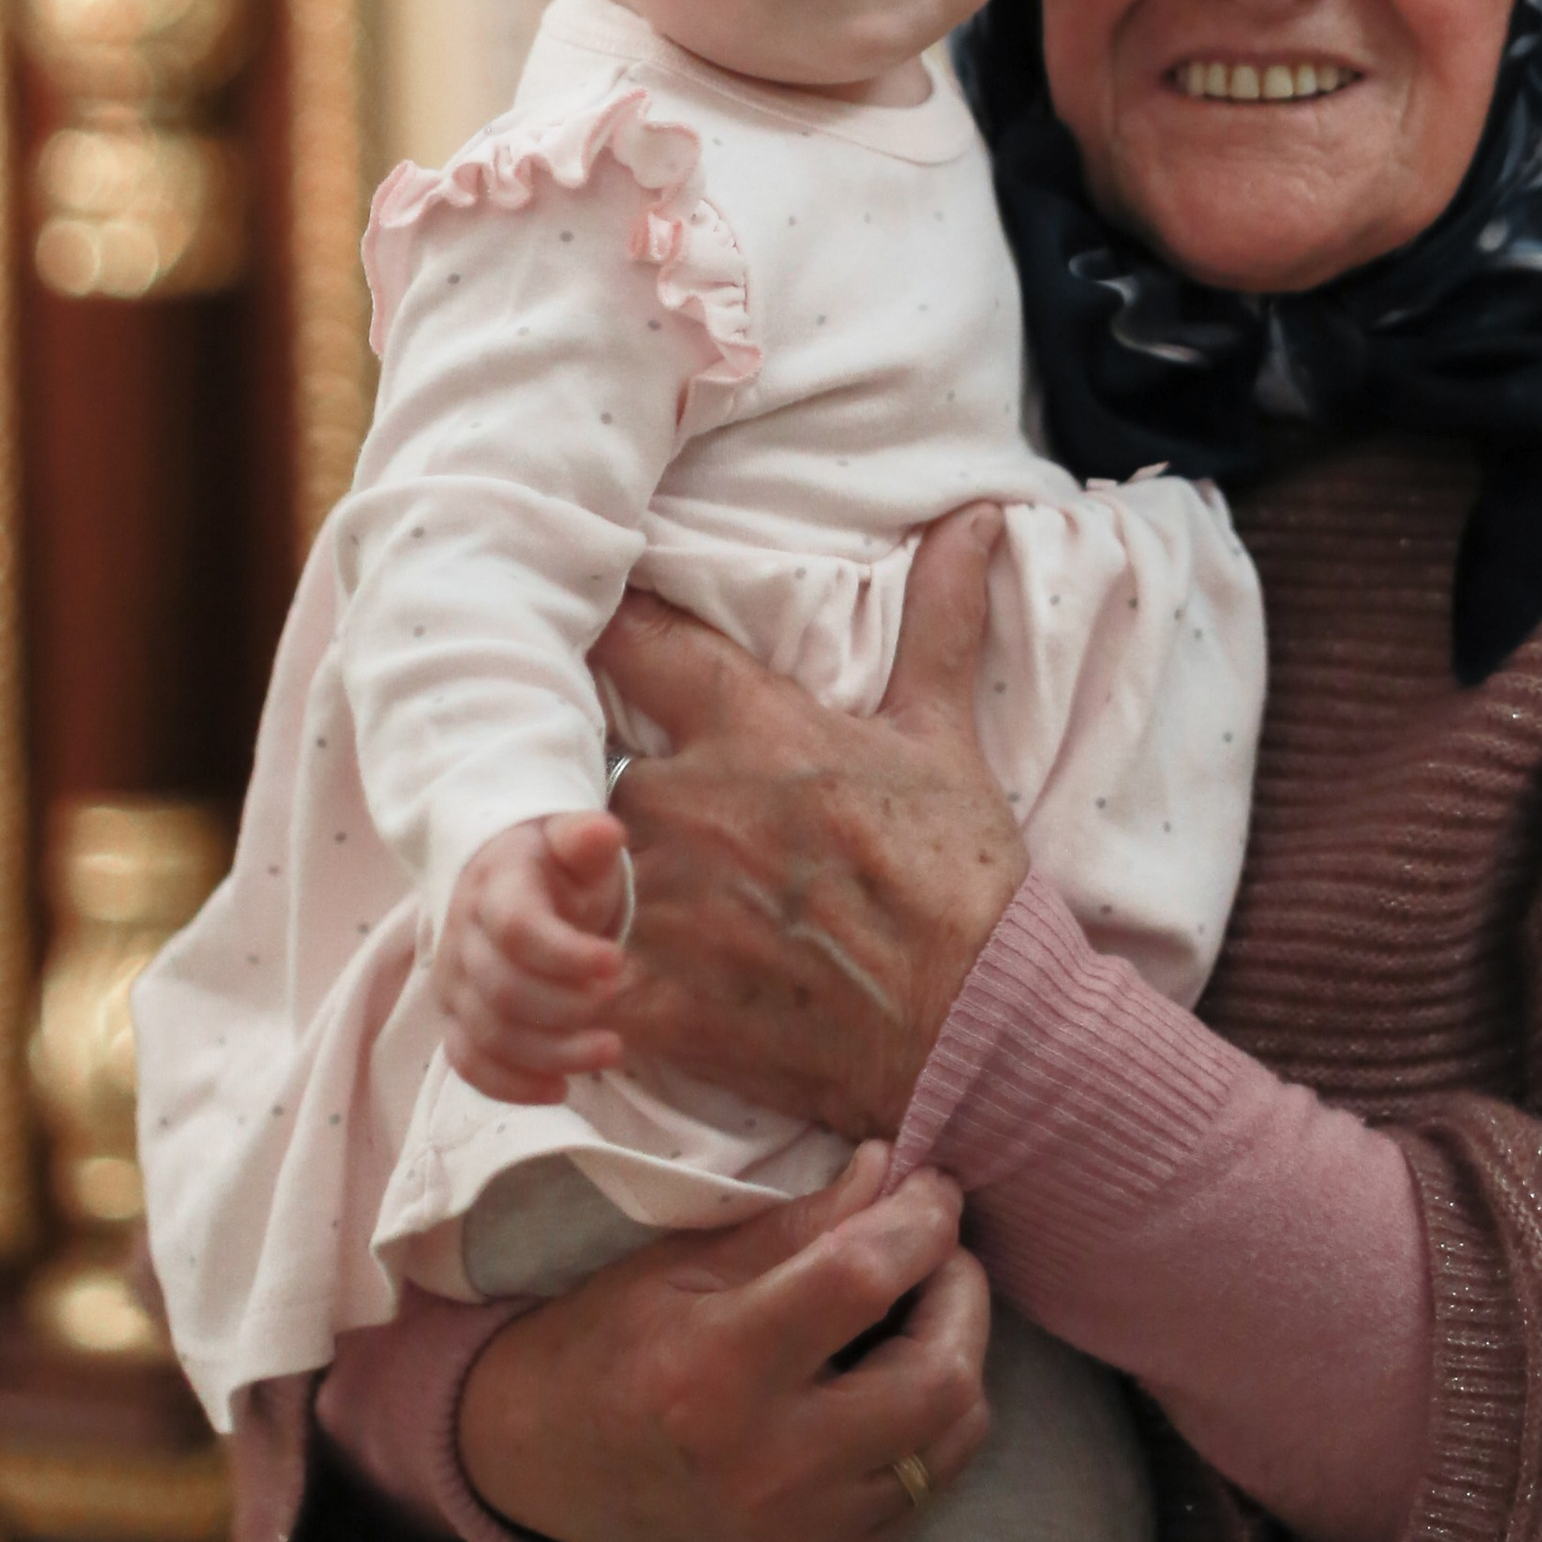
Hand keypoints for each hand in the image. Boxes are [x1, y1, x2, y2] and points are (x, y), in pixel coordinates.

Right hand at [432, 813, 630, 1102]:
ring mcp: (454, 985)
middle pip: (504, 992)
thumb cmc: (549, 865)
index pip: (518, 930)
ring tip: (609, 1051)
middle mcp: (463, 938)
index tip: (616, 964)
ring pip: (490, 1036)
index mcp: (494, 889)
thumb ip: (585, 839)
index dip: (567, 955)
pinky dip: (511, 1086)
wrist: (497, 878)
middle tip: (616, 1008)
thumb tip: (604, 832)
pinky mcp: (455, 1021)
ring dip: (551, 1055)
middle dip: (566, 1012)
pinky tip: (560, 1088)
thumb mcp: (571, 842)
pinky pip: (470, 1065)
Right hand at [456, 1144, 991, 1541]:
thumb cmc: (617, 1338)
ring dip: (959, 1354)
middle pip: (940, 1378)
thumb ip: (804, 1222)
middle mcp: (772, 1468)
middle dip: (962, 1292)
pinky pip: (931, 1485)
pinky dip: (933, 1422)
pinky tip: (889, 1380)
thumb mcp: (691, 1261)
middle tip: (936, 1249)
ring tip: (917, 1309)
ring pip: (956, 1435)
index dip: (922, 1221)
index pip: (863, 1282)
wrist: (558, 1465)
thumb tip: (896, 1170)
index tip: (934, 1185)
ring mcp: (804, 1531)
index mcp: (719, 1373)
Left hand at [592, 504, 1028, 1142]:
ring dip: (585, 871)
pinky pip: (569, 977)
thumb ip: (937, 617)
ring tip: (613, 888)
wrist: (974, 1025)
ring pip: (567, 863)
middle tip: (626, 788)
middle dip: (601, 770)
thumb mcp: (944, 734)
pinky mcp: (654, 998)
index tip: (589, 623)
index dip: (600, 627)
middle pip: (584, 754)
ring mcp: (661, 904)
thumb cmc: (958, 876)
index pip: (631, 637)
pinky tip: (590, 978)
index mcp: (746, 726)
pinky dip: (571, 977)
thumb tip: (974, 515)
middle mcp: (684, 803)